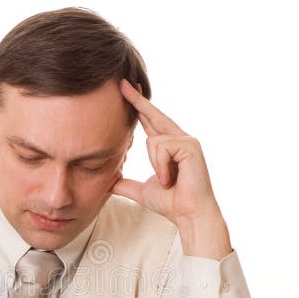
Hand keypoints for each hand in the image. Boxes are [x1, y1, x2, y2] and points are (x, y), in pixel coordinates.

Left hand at [112, 78, 220, 226]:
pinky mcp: (190, 146)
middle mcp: (179, 139)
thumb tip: (108, 183)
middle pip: (153, 115)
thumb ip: (125, 184)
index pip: (150, 121)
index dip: (138, 105)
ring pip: (153, 141)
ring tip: (167, 180)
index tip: (126, 90)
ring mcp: (186, 140)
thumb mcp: (141, 191)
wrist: (189, 215)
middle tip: (121, 82)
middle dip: (137, 99)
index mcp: (169, 146)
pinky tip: (170, 178)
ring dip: (155, 165)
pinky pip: (161, 148)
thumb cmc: (171, 203)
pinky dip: (161, 167)